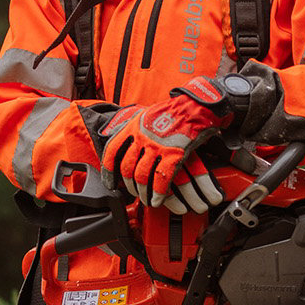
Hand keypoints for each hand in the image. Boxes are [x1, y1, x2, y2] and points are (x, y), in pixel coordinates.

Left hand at [98, 79, 233, 212]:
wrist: (195, 105)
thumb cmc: (174, 111)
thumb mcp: (147, 115)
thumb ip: (135, 130)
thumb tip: (127, 146)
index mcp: (133, 126)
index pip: (113, 152)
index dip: (108, 171)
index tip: (111, 183)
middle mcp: (142, 137)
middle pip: (127, 168)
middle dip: (129, 186)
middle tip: (134, 193)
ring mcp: (157, 146)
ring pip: (142, 176)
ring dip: (143, 192)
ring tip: (147, 199)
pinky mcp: (174, 154)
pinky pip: (161, 179)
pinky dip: (158, 192)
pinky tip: (159, 199)